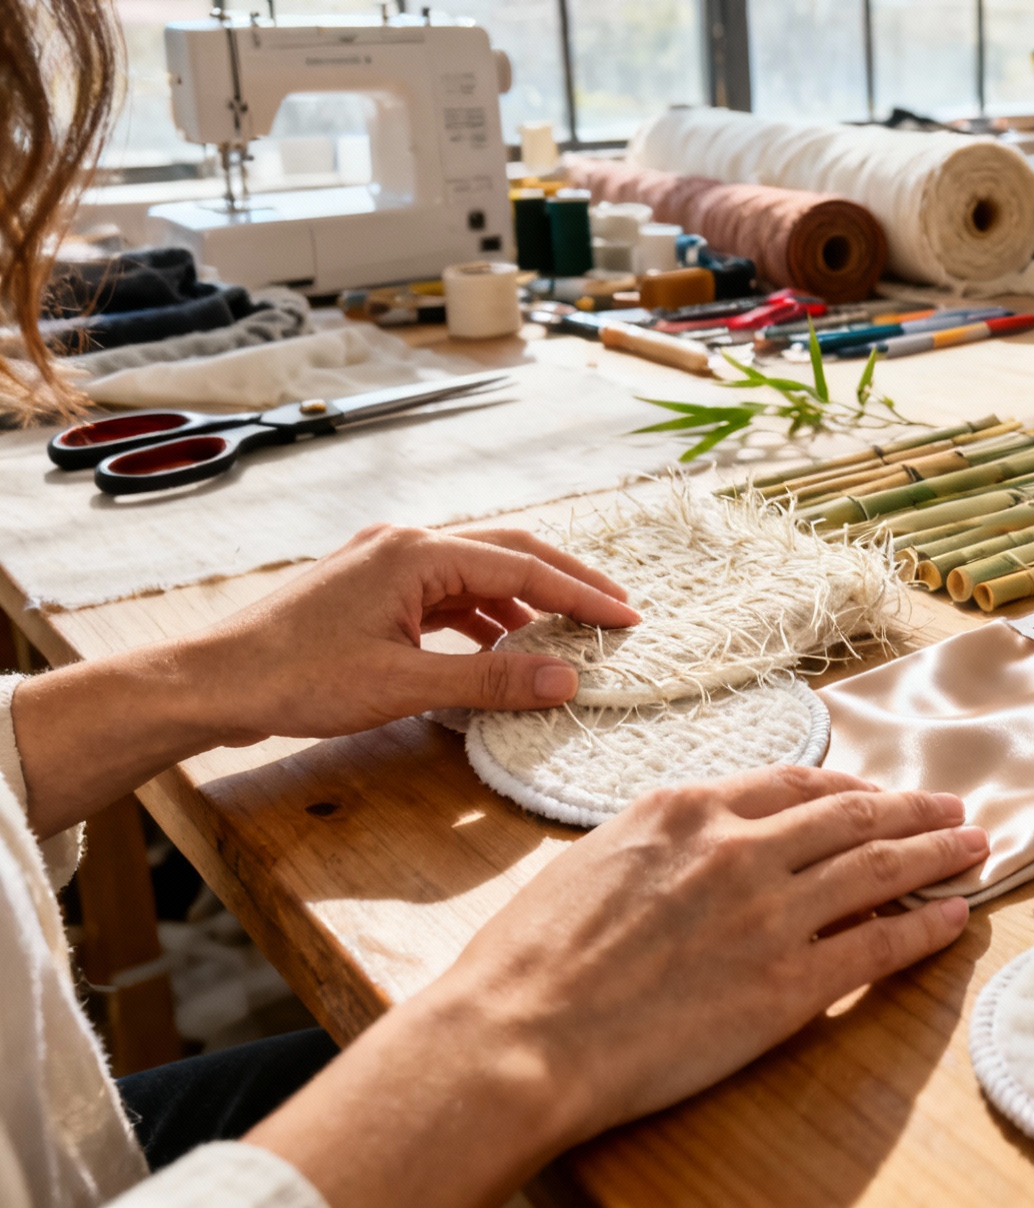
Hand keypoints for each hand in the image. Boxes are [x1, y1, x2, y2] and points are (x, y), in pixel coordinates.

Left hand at [184, 523, 640, 744]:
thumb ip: (490, 678)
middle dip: (566, 582)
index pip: (522, 566)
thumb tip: (566, 679)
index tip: (626, 619)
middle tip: (616, 612)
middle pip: (508, 551)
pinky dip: (486, 616)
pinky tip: (502, 645)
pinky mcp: (372, 589)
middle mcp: (404, 543)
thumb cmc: (295, 678)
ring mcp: (385, 563)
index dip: (581, 595)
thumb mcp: (403, 685)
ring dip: (526, 600)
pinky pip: (447, 593)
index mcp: (416, 553)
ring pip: (478, 572)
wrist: (211, 682)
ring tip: (568, 635)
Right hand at [248, 766, 988, 1207]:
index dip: (848, 787)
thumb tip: (697, 841)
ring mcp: (770, 913)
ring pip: (881, 869)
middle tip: (951, 806)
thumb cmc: (531, 960)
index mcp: (687, 811)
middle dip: (911, 809)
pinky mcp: (788, 983)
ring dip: (938, 853)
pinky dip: (927, 925)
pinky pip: (879, 946)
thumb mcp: (596, 860)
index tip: (875, 793)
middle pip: (851, 817)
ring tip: (975, 846)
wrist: (519, 1034)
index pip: (794, 784)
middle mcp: (738, 848)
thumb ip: (662, 843)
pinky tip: (955, 916)